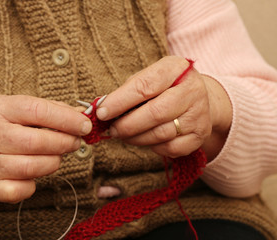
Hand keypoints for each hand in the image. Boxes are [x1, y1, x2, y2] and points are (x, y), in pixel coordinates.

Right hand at [0, 95, 91, 217]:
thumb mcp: (15, 108)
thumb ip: (48, 110)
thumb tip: (81, 115)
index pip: (39, 111)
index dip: (68, 120)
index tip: (85, 126)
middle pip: (39, 142)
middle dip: (66, 143)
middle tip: (75, 142)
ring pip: (34, 167)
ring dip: (54, 162)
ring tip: (56, 155)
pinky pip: (22, 190)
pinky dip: (34, 184)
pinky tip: (33, 174)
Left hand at [96, 56, 231, 158]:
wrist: (200, 97)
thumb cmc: (166, 86)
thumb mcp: (150, 77)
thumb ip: (128, 90)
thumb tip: (103, 109)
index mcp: (176, 68)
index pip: (145, 86)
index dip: (120, 101)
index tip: (101, 112)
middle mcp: (192, 90)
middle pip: (155, 113)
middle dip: (127, 125)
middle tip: (112, 129)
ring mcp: (199, 114)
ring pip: (161, 134)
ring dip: (136, 138)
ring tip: (124, 134)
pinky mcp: (200, 135)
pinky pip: (170, 148)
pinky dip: (153, 147)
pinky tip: (146, 139)